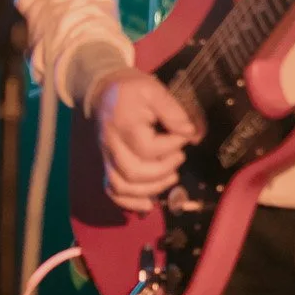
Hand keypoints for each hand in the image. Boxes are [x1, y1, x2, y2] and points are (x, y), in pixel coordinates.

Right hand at [91, 68, 196, 214]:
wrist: (104, 91)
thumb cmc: (132, 90)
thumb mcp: (154, 90)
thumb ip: (173, 111)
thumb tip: (190, 134)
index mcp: (124, 125)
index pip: (148, 148)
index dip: (172, 146)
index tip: (185, 136)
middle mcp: (112, 145)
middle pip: (133, 172)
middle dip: (162, 171)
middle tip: (179, 157)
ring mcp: (107, 157)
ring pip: (122, 186)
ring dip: (150, 189)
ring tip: (171, 177)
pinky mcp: (107, 164)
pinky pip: (111, 190)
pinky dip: (129, 202)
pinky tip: (148, 204)